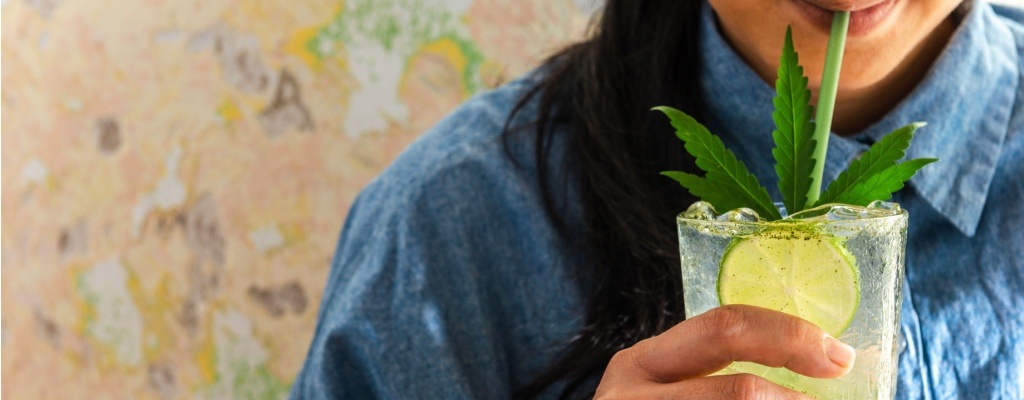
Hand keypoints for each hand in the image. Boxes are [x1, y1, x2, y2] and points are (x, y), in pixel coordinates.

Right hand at [594, 305, 855, 398]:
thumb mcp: (666, 394)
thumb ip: (715, 379)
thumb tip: (818, 365)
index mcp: (639, 366)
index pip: (723, 328)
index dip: (790, 336)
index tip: (837, 354)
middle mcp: (630, 399)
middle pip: (741, 391)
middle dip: (800, 390)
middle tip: (840, 379)